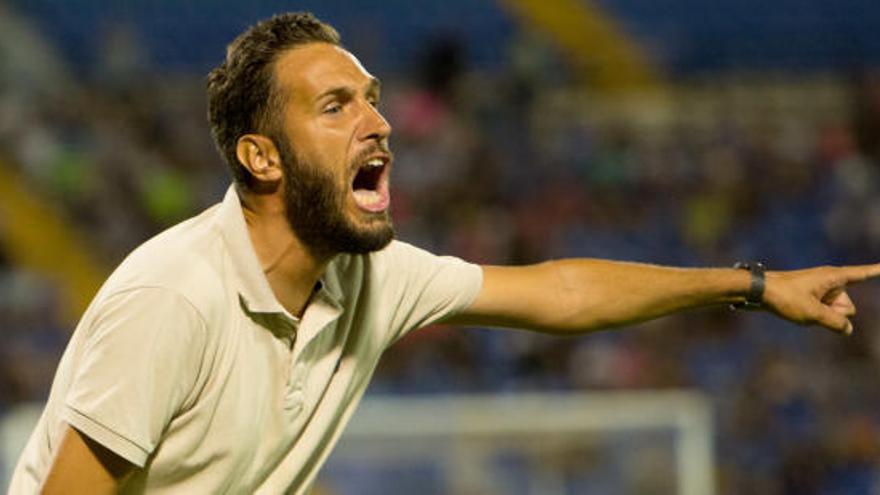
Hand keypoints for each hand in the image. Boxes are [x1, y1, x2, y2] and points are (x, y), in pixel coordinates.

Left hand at [763, 264, 879, 334]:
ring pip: (835, 313)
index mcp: (833, 277)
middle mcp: (830, 281)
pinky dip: (815, 316)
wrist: (757, 290)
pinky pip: (823, 313)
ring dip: (822, 316)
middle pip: (848, 308)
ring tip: (800, 307)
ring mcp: (821, 290)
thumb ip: (835, 323)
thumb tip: (847, 329)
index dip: (877, 270)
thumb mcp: (812, 313)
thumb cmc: (784, 297)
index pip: (862, 274)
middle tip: (809, 306)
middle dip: (835, 314)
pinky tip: (798, 310)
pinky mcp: (812, 297)